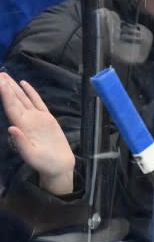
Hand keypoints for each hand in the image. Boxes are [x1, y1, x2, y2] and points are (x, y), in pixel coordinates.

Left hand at [1, 72, 74, 194]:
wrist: (59, 166)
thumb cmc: (45, 163)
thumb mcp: (32, 155)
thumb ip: (20, 142)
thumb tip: (11, 128)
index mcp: (22, 127)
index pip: (11, 107)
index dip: (5, 95)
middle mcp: (27, 120)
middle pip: (14, 100)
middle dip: (6, 87)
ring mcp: (36, 118)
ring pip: (23, 98)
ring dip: (14, 87)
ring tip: (5, 75)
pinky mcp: (47, 119)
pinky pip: (37, 102)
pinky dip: (31, 92)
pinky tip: (24, 84)